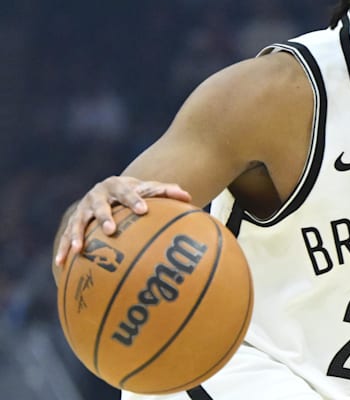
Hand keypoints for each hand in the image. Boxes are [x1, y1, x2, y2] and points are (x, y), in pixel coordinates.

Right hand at [54, 176, 191, 268]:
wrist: (110, 188)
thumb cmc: (135, 192)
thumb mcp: (149, 189)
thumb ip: (166, 192)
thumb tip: (187, 196)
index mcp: (118, 186)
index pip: (127, 192)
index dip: (135, 200)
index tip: (144, 210)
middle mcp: (97, 196)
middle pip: (100, 206)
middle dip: (104, 218)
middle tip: (111, 231)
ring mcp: (84, 209)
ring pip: (79, 222)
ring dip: (77, 235)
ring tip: (79, 250)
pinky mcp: (75, 221)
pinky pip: (66, 236)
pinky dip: (64, 248)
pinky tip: (61, 263)